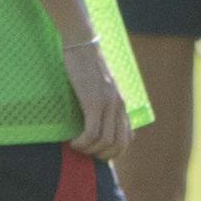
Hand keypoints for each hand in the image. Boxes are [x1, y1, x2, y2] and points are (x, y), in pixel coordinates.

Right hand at [62, 36, 130, 159]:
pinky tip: (72, 141)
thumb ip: (103, 104)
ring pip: (105, 141)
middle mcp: (119, 105)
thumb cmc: (85, 66)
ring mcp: (107, 103)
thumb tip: (96, 124)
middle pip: (118, 144)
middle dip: (102, 156)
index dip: (113, 152)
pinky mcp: (93, 101)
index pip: (127, 138)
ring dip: (89, 150)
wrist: (82, 45)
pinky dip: (82, 143)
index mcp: (121, 104)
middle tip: (86, 152)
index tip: (96, 152)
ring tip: (77, 146)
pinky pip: (92, 132)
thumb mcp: (99, 88)